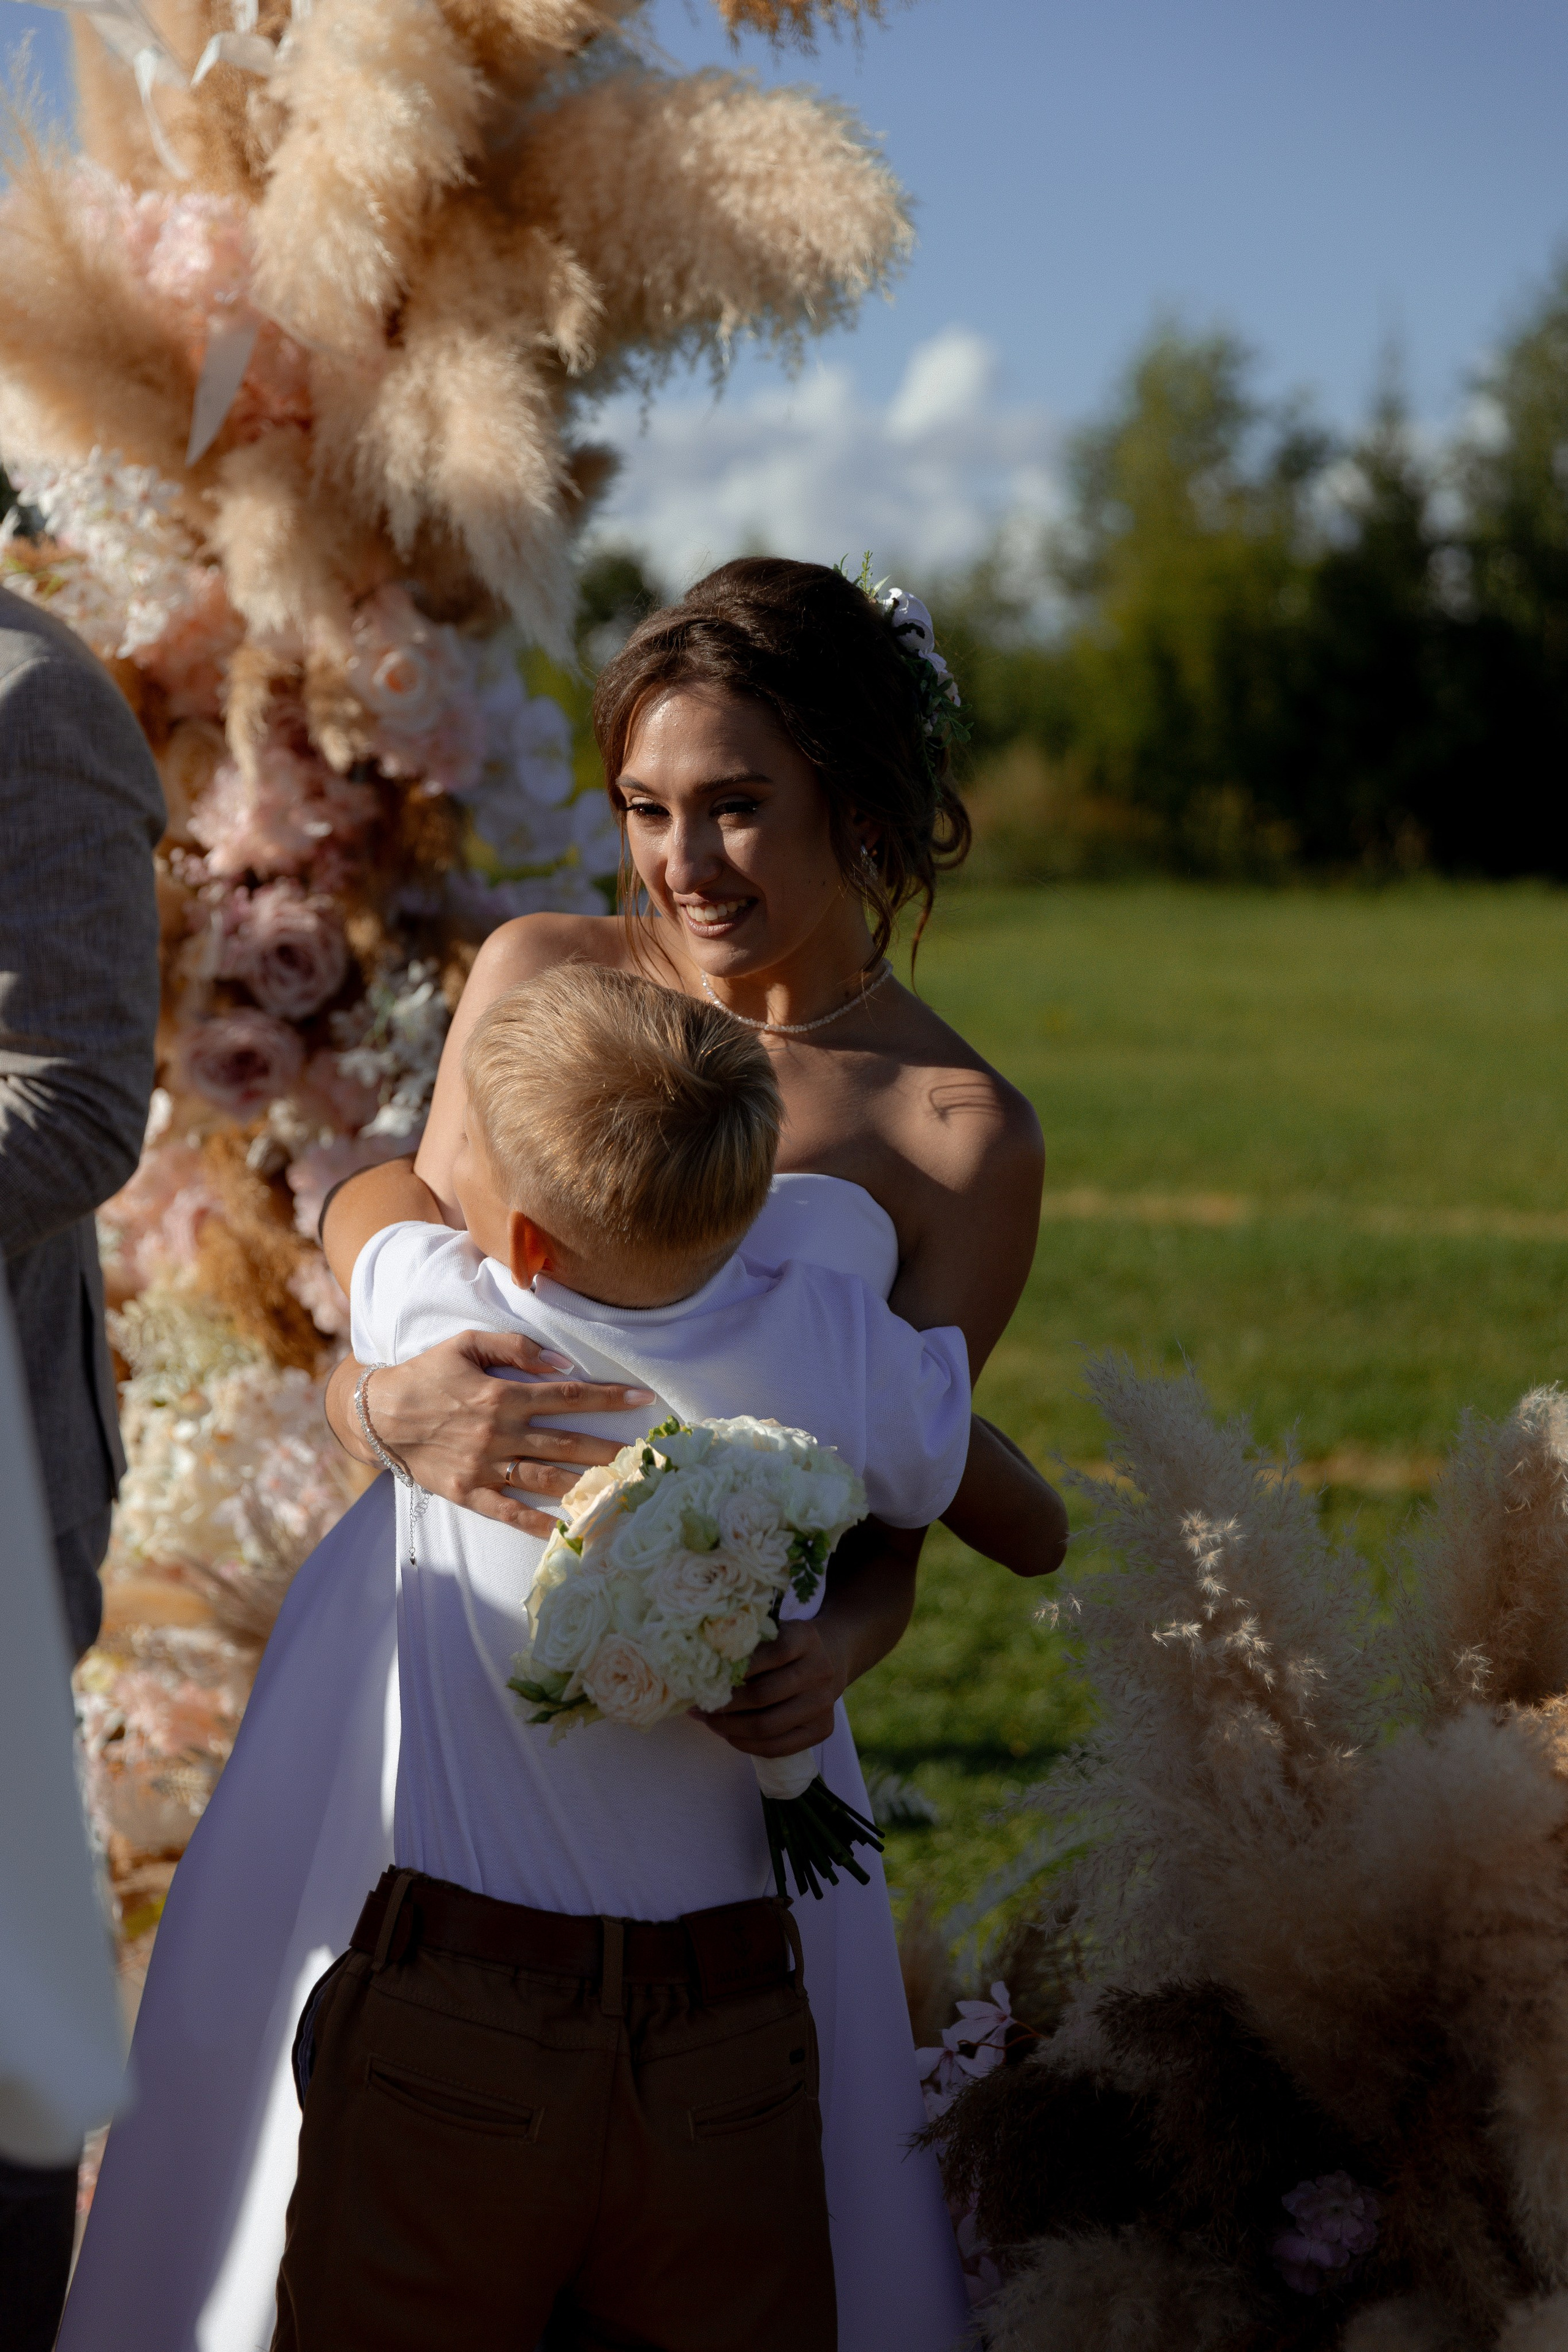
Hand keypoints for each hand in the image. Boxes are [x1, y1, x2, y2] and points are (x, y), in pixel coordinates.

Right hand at [352, 1332, 653, 1535]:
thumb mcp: (467, 1344)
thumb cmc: (426, 1374)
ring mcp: (484, 1466)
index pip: (569, 1397)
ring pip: (547, 1479)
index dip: (609, 1398)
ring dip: (588, 1486)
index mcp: (503, 1396)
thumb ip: (516, 1349)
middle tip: (649, 1458)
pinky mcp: (468, 1492)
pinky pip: (511, 1513)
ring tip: (625, 1492)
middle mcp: (499, 1433)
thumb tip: (563, 1364)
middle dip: (612, 1450)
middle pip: (568, 1443)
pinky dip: (541, 1524)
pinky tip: (571, 1532)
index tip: (643, 1401)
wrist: (377, 1414)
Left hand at [691, 1619, 847, 1757]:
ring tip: (709, 1720)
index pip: (770, 1653)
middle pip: (762, 1695)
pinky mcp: (823, 1730)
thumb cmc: (788, 1643)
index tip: (708, 1675)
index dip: (736, 1667)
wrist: (831, 1656)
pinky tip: (728, 1735)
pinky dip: (746, 1744)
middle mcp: (820, 1671)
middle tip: (700, 1703)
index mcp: (806, 1638)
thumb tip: (702, 1667)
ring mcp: (824, 1704)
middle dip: (725, 1703)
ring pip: (766, 1726)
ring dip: (729, 1727)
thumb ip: (746, 1643)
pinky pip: (777, 1748)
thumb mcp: (774, 1631)